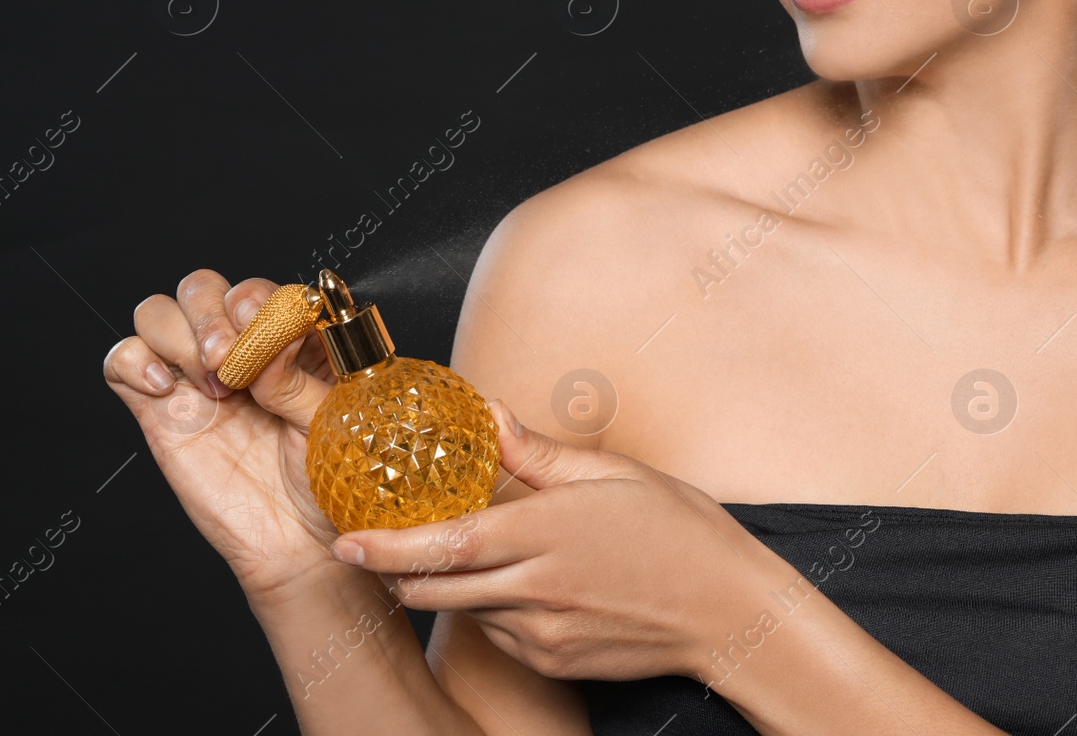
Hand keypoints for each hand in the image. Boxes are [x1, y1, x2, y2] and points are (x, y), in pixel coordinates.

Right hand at [104, 270, 343, 599]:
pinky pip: (122, 360)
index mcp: (292, 340)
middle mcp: (242, 350)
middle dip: (211, 312)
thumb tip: (266, 341)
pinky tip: (165, 388)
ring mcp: (197, 377)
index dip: (257, 300)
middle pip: (203, 288)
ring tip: (212, 383)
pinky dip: (134, 360)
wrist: (299, 542)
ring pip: (159, 312)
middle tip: (228, 360)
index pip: (260, 290)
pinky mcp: (160, 409)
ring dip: (179, 334)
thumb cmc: (331, 480)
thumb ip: (300, 380)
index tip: (263, 329)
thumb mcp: (332, 423)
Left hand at [330, 402, 782, 682]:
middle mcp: (538, 588)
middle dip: (392, 572)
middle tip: (371, 547)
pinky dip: (489, 610)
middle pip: (433, 590)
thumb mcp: (615, 474)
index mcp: (548, 531)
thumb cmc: (681, 531)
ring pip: (464, 612)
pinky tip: (517, 584)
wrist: (729, 611)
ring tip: (452, 557)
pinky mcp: (554, 662)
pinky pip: (500, 636)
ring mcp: (544, 634)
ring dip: (445, 587)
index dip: (386, 547)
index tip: (346, 539)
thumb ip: (541, 453)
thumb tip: (489, 415)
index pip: (446, 545)